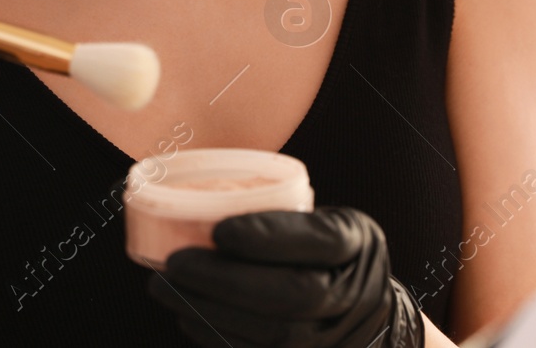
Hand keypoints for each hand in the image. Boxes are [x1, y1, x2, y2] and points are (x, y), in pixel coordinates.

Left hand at [148, 207, 423, 347]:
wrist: (368, 315)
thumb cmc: (332, 254)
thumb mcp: (327, 219)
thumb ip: (284, 214)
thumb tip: (200, 201)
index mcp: (356, 243)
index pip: (320, 240)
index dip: (269, 237)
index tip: (219, 230)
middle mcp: (352, 295)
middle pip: (293, 294)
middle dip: (227, 281)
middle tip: (175, 263)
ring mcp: (333, 337)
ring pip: (273, 334)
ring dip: (211, 310)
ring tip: (167, 287)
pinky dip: (217, 336)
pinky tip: (187, 314)